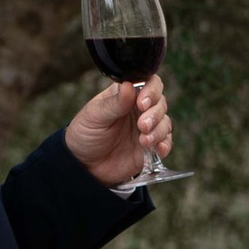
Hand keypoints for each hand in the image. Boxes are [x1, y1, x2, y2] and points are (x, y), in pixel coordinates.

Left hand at [66, 71, 172, 186]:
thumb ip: (114, 103)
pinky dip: (165, 144)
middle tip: (142, 125)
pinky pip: (165, 142)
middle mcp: (139, 109)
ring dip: (159, 130)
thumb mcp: (95, 116)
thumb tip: (129, 86)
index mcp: (126, 95)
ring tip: (144, 141)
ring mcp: (146, 128)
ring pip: (165, 122)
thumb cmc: (85, 134)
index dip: (151, 90)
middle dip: (155, 113)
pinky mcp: (150, 147)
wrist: (83, 165)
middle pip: (160, 102)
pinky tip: (159, 149)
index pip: (148, 83)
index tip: (142, 103)